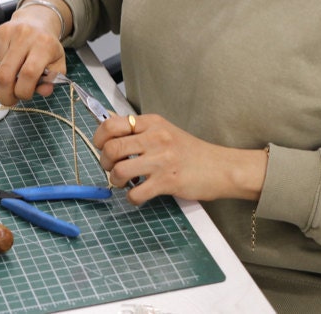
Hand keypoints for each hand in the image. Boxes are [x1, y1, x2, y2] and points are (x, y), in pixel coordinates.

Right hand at [0, 10, 64, 105]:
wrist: (35, 21)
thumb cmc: (46, 46)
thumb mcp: (57, 63)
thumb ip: (53, 80)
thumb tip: (44, 91)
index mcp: (44, 43)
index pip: (29, 73)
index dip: (23, 91)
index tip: (24, 96)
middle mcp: (24, 35)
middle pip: (5, 75)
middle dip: (5, 94)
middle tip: (10, 100)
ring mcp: (5, 33)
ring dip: (2, 81)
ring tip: (13, 76)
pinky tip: (7, 64)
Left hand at [93, 114, 267, 205]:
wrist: (220, 167)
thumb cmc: (191, 152)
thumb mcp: (165, 132)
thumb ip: (140, 132)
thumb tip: (108, 132)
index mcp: (153, 123)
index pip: (112, 124)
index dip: (99, 138)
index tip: (102, 147)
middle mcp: (156, 138)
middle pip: (111, 148)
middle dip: (104, 162)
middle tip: (112, 168)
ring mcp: (162, 160)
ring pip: (119, 170)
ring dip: (116, 181)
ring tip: (125, 182)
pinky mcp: (167, 181)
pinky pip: (135, 193)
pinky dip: (132, 197)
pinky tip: (139, 194)